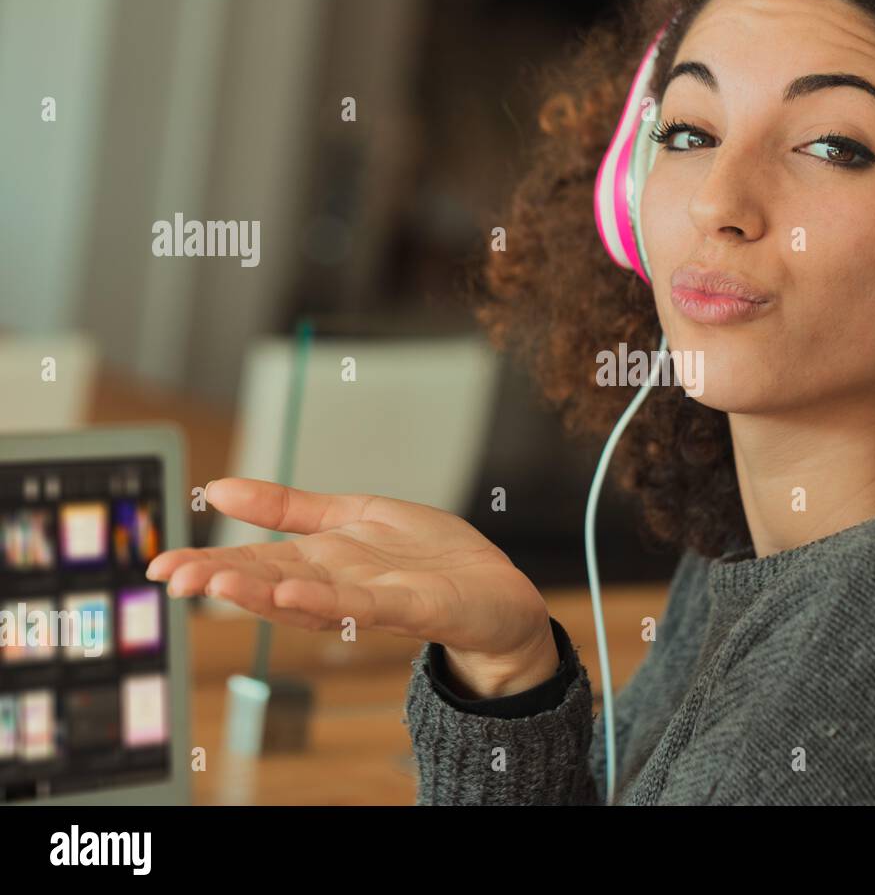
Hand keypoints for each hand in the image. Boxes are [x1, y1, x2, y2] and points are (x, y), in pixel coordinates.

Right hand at [147, 478, 558, 694]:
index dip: (209, 563)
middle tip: (169, 575)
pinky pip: (364, 604)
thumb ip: (291, 508)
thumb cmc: (428, 558)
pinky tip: (292, 592)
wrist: (497, 593)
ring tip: (216, 582)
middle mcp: (339, 586)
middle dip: (221, 579)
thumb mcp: (354, 516)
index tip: (158, 564)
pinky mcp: (412, 605)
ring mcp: (374, 599)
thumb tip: (220, 488)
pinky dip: (327, 599)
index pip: (257, 562)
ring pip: (308, 598)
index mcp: (323, 562)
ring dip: (261, 592)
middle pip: (272, 583)